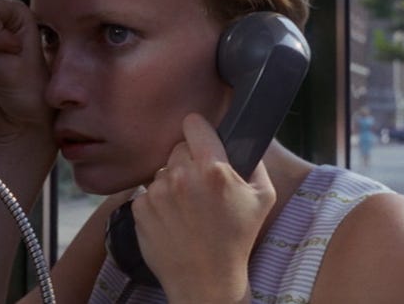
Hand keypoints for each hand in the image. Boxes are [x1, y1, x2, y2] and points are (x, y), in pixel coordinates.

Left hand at [131, 113, 275, 303]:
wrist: (205, 280)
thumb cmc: (237, 239)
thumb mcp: (263, 198)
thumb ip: (255, 161)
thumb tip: (242, 139)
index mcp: (212, 169)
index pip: (193, 124)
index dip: (199, 130)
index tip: (202, 140)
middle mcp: (181, 176)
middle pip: (178, 148)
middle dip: (188, 160)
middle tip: (200, 186)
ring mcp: (157, 192)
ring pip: (163, 171)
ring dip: (173, 183)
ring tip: (187, 208)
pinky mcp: (139, 208)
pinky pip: (148, 192)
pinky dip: (157, 202)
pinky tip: (172, 219)